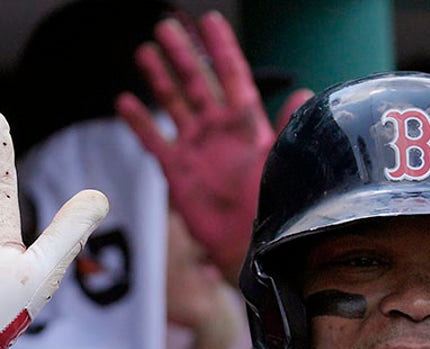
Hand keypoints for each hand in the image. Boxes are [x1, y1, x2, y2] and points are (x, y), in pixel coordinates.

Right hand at [117, 11, 310, 277]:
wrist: (252, 246)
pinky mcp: (177, 170)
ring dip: (160, 77)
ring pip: (174, 103)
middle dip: (183, 54)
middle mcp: (220, 130)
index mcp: (248, 124)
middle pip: (197, 82)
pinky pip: (154, 140)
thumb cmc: (274, 206)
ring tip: (144, 50)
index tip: (210, 21)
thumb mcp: (285, 160)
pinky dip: (139, 121)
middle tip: (166, 26)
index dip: (221, 48)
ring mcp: (196, 148)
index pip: (233, 75)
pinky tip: (125, 101)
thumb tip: (305, 92)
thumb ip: (290, 126)